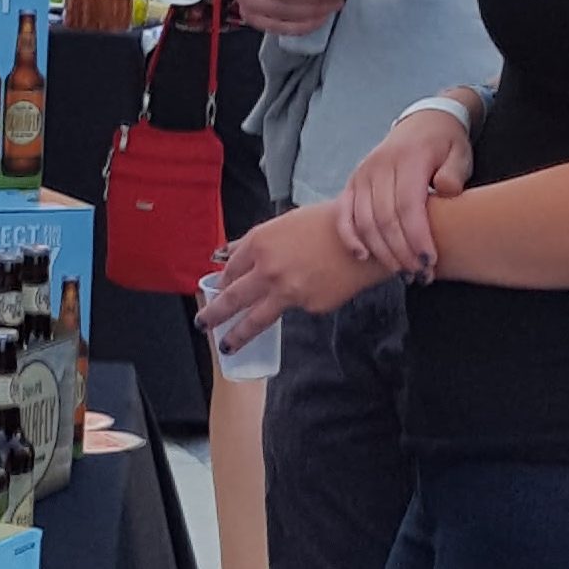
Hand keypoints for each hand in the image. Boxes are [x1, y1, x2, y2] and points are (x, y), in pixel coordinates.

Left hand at [201, 203, 377, 353]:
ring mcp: (287, 292)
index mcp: (261, 243)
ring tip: (226, 346)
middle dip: (214, 314)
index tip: (220, 289)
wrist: (365, 237)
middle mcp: (268, 269)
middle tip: (203, 324)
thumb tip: (226, 252)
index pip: (232, 268)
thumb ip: (255, 242)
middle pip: (232, 298)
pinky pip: (295, 308)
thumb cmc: (326, 222)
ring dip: (236, 335)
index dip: (224, 280)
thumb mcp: (286, 223)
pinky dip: (295, 303)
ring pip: (254, 320)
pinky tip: (309, 291)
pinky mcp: (308, 307)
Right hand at [337, 103, 477, 279]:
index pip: (408, 205)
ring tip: (402, 272)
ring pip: (364, 221)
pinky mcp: (352, 183)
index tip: (429, 262)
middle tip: (420, 275)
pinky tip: (363, 256)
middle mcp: (380, 165)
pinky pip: (343, 214)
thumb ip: (455, 172)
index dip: (417, 238)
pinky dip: (350, 237)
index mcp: (409, 157)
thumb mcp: (460, 153)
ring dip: (381, 253)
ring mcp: (363, 174)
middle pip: (385, 218)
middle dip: (402, 253)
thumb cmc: (444, 145)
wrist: (423, 122)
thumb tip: (446, 189)